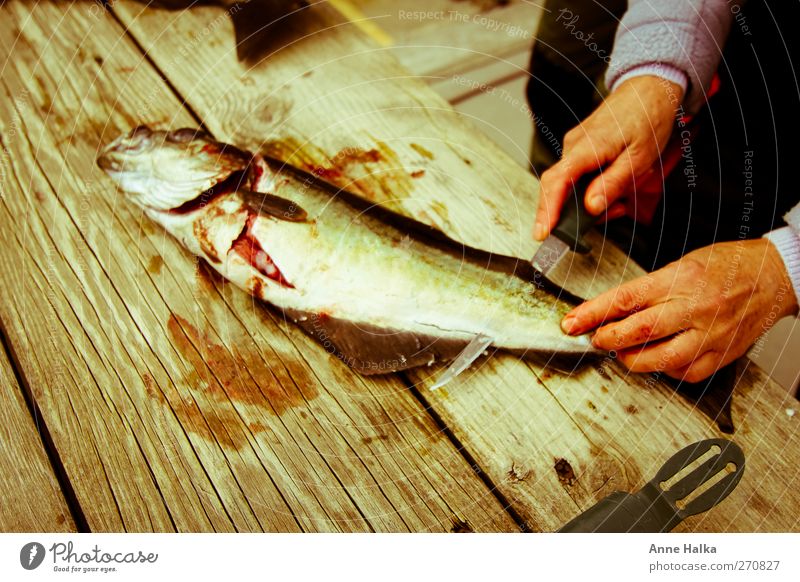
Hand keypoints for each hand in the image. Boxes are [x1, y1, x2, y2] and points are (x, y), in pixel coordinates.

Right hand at [534, 75, 682, 239]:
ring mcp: (574, 146)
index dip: (547, 210)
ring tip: (622, 198)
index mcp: (587, 148)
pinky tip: (614, 187)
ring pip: (571, 186)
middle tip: (613, 213)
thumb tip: (591, 207)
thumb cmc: (648, 118)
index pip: (556, 183)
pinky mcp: (580, 148)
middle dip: (578, 212)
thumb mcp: (640, 158)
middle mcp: (574, 146)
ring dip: (592, 200)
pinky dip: (593, 188)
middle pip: (558, 189)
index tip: (542, 232)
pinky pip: (578, 176)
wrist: (649, 89)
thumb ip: (613, 183)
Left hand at [561, 240, 798, 381]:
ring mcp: (709, 335)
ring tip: (620, 351)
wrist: (775, 276)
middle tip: (593, 338)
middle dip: (606, 338)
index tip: (571, 323)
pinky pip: (684, 373)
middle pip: (638, 331)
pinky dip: (662, 370)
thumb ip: (649, 289)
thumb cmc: (727, 265)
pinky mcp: (721, 355)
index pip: (625, 299)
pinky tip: (655, 360)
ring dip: (630, 359)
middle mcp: (695, 308)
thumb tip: (612, 310)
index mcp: (681, 279)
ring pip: (659, 359)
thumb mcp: (682, 263)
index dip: (592, 314)